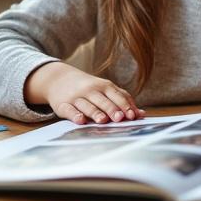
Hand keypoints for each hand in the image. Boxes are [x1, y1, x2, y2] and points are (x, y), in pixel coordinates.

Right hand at [24, 62, 141, 123]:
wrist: (59, 79)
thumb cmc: (89, 88)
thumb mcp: (105, 90)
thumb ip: (123, 100)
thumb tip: (141, 114)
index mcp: (104, 86)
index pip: (117, 95)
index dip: (125, 105)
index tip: (132, 115)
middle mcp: (91, 90)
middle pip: (103, 101)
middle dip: (112, 109)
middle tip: (119, 118)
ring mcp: (76, 97)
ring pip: (87, 105)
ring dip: (95, 112)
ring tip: (102, 120)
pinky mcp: (63, 105)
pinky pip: (69, 110)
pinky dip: (74, 115)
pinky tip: (80, 120)